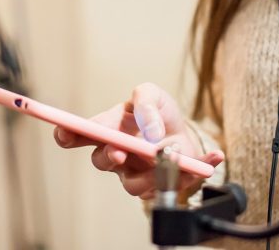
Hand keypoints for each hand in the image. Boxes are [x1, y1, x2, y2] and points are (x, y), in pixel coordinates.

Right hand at [53, 82, 223, 199]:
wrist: (181, 131)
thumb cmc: (158, 112)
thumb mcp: (152, 95)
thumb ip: (146, 103)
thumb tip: (151, 131)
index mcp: (109, 128)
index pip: (79, 135)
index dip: (68, 134)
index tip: (64, 132)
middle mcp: (118, 154)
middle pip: (102, 161)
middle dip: (109, 156)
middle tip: (119, 151)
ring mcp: (137, 173)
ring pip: (132, 184)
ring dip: (149, 172)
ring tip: (168, 156)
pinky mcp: (161, 184)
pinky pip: (176, 184)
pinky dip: (197, 168)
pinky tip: (215, 156)